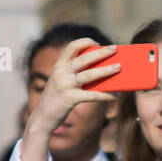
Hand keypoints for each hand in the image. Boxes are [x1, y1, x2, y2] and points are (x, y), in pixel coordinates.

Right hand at [23, 39, 118, 159]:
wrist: (42, 118)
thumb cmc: (56, 99)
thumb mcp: (60, 82)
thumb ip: (73, 74)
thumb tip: (99, 71)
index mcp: (58, 66)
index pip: (72, 46)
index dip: (86, 42)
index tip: (98, 44)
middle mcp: (61, 73)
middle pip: (84, 58)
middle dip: (101, 52)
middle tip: (114, 48)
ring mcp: (65, 85)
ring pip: (90, 75)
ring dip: (106, 70)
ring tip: (119, 68)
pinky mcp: (70, 99)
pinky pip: (92, 95)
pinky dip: (105, 95)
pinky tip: (115, 96)